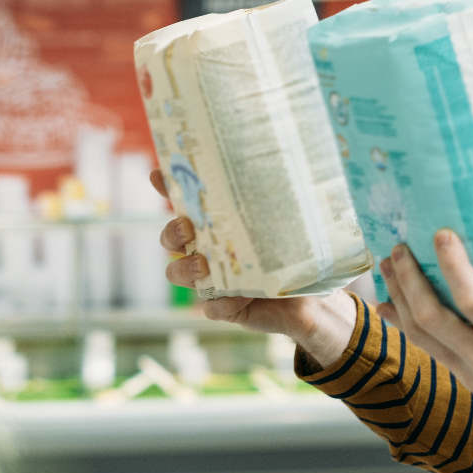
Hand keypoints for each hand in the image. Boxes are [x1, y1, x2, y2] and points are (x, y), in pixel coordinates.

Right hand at [151, 169, 355, 367]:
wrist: (313, 297)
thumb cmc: (299, 254)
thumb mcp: (291, 223)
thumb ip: (283, 201)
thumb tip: (293, 164)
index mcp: (218, 223)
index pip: (184, 201)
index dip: (167, 186)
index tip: (158, 174)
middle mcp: (206, 249)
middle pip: (170, 237)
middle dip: (172, 231)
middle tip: (189, 229)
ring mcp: (211, 280)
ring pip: (177, 273)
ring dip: (186, 268)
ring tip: (206, 265)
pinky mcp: (225, 308)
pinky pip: (211, 307)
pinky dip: (222, 302)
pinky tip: (240, 296)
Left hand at [379, 231, 472, 443]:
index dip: (453, 268)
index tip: (441, 236)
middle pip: (431, 318)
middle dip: (409, 280)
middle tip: (400, 248)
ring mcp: (467, 370)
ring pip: (419, 334)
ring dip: (398, 297)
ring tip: (386, 266)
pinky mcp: (460, 376)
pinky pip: (424, 347)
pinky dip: (402, 323)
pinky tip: (388, 303)